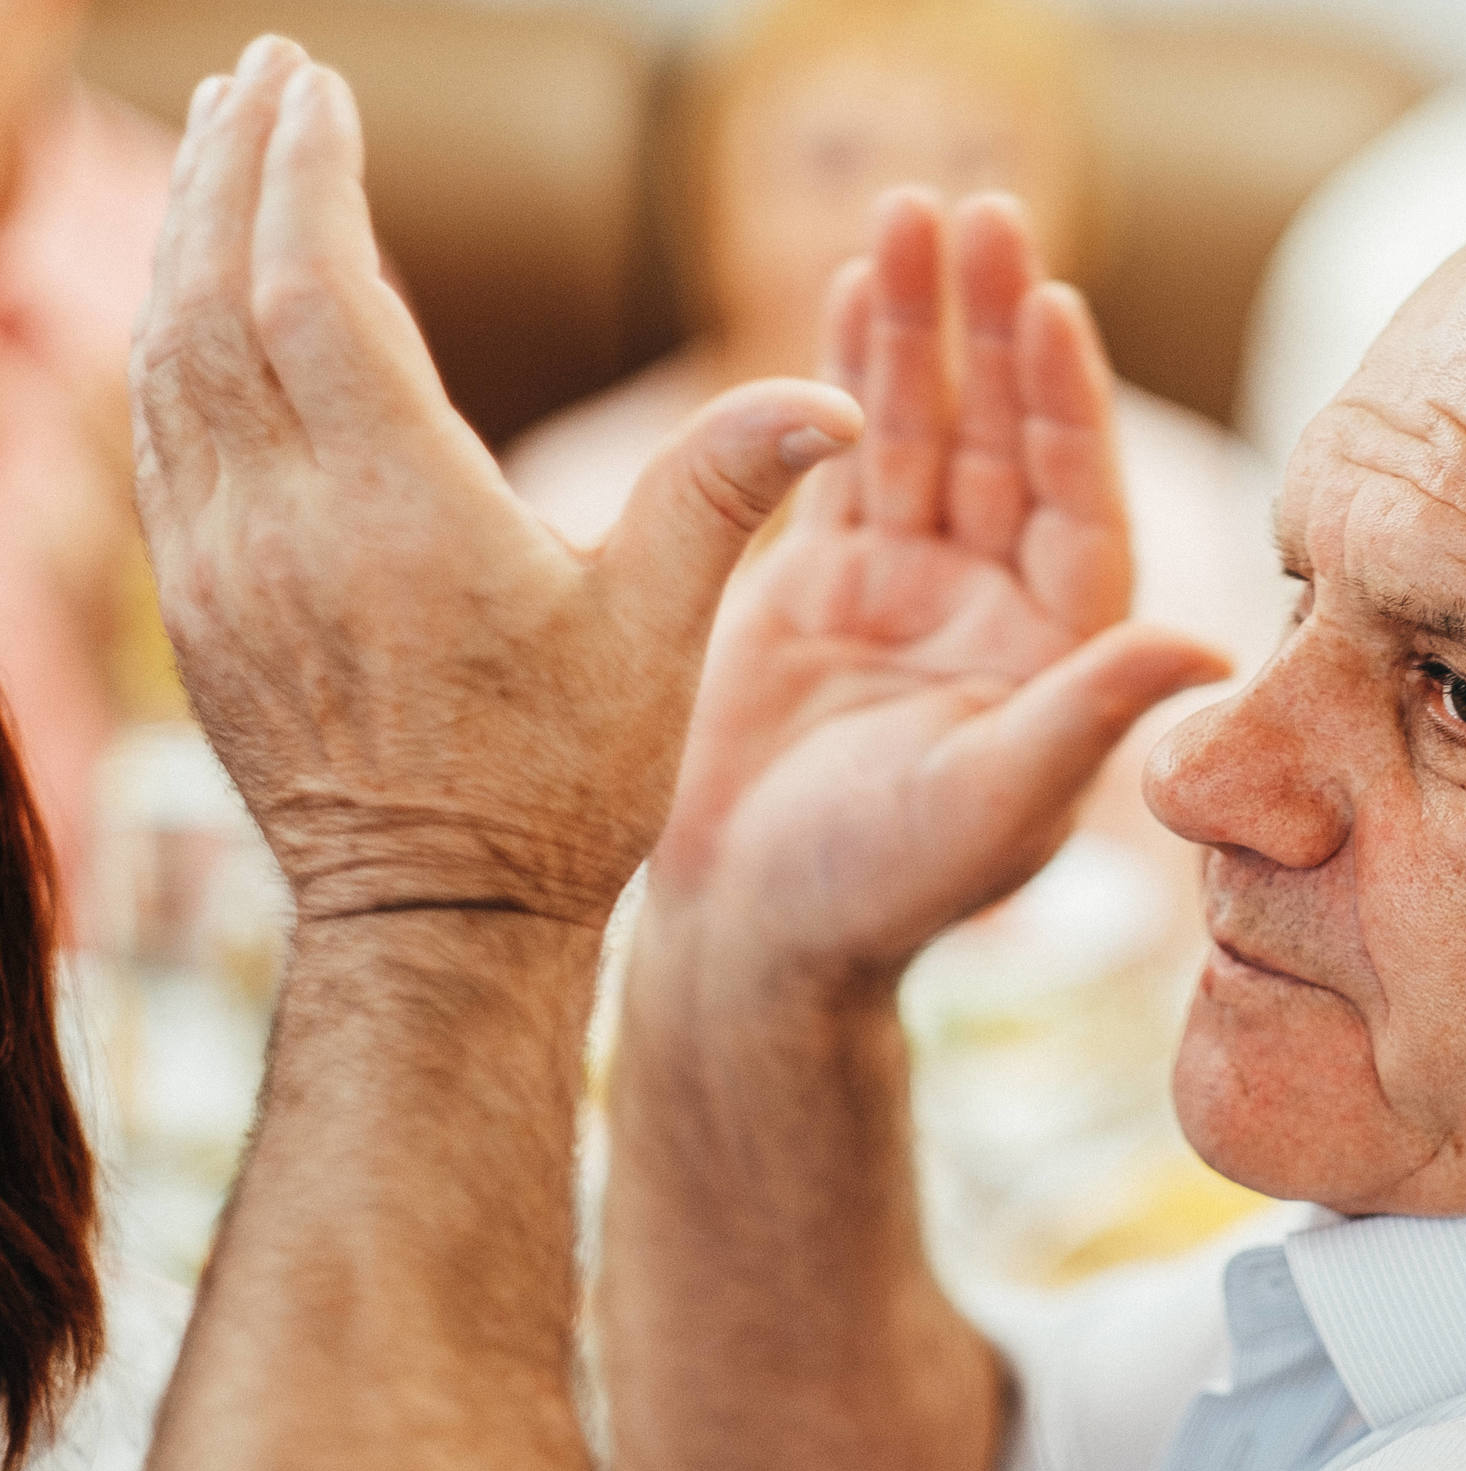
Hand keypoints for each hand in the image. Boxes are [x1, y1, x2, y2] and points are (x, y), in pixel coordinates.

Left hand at [132, 37, 864, 928]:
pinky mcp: (197, 608)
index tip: (316, 82)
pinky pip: (159, 436)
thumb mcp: (657, 634)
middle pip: (217, 296)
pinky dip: (172, 341)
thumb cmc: (561, 785)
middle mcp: (280, 524)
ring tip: (218, 154)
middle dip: (232, 172)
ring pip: (169, 359)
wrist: (435, 922)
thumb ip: (724, 491)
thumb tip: (837, 399)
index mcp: (396, 509)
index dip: (307, 172)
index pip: (314, 287)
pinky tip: (197, 303)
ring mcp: (217, 568)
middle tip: (259, 80)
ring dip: (187, 241)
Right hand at [646, 191, 1227, 995]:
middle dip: (992, 329)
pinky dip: (837, 377)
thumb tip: (1214, 646)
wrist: (757, 936)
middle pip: (1004, 440)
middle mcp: (998, 606)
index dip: (1067, 404)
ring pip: (921, 432)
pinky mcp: (824, 581)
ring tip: (904, 214)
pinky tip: (844, 288)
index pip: (1076, 501)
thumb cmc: (883, 894)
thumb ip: (1090, 711)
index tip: (1055, 304)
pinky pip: (841, 459)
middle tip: (981, 212)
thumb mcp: (996, 800)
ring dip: (915, 329)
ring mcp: (912, 587)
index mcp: (1060, 651)